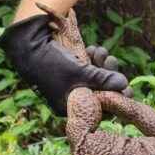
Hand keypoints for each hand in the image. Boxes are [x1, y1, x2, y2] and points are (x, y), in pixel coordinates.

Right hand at [0, 15, 131, 115]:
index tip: (128, 89)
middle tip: (113, 62)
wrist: (26, 44)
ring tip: (102, 52)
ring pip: (95, 78)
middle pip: (99, 92)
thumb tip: (125, 84)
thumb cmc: (51, 64)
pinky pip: (88, 69)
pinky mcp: (70, 70)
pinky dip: (93, 59)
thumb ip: (103, 80)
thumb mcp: (80, 73)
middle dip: (109, 76)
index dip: (115, 98)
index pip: (100, 110)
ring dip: (102, 64)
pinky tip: (93, 49)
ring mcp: (70, 84)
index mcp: (70, 108)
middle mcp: (71, 98)